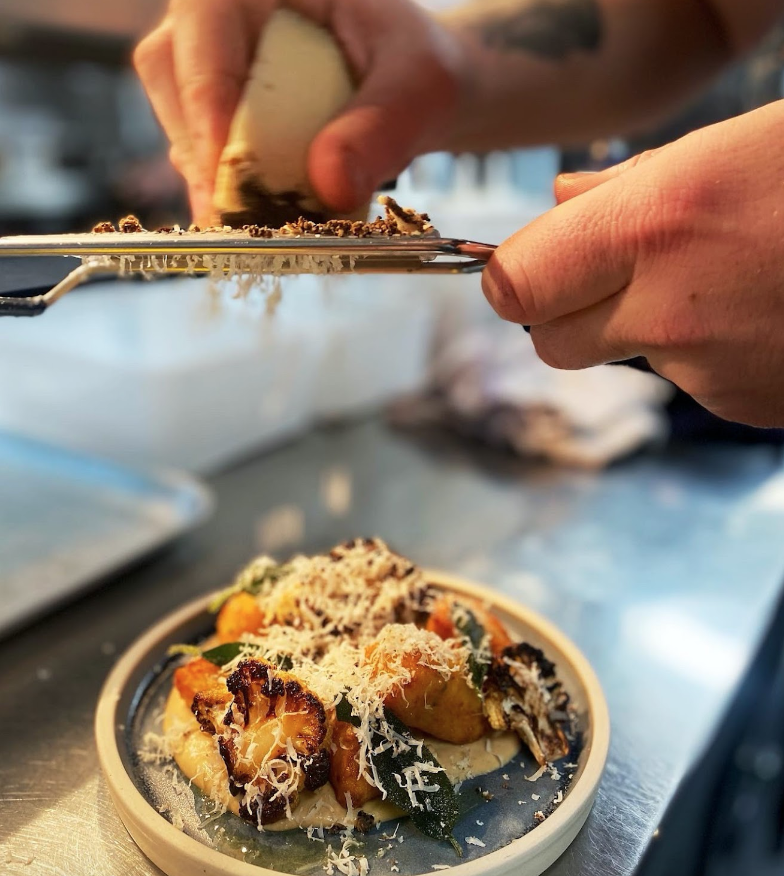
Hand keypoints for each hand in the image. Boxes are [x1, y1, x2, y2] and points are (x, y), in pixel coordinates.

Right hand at [133, 0, 463, 224]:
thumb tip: (329, 183)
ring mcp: (219, 64)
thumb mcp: (422, 86)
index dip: (206, 93)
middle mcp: (228, 16)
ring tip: (251, 225)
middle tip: (232, 216)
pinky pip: (204, 152)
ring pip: (181, 117)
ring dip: (211, 178)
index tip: (225, 164)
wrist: (423, 93)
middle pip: (173, 71)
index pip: (206, 21)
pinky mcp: (224, 116)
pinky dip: (228, 191)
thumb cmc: (420, 68)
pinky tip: (259, 219)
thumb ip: (382, 127)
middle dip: (201, 147)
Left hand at [482, 101, 783, 426]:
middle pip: (549, 342)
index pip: (514, 288)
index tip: (531, 263)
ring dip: (640, 326)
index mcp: (655, 225)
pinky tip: (754, 310)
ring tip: (718, 275)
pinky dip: (701, 351)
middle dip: (562, 311)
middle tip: (609, 271)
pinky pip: (684, 380)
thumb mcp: (726, 146)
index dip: (514, 278)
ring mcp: (709, 369)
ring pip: (620, 359)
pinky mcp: (744, 405)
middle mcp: (670, 309)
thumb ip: (625, 185)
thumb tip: (559, 199)